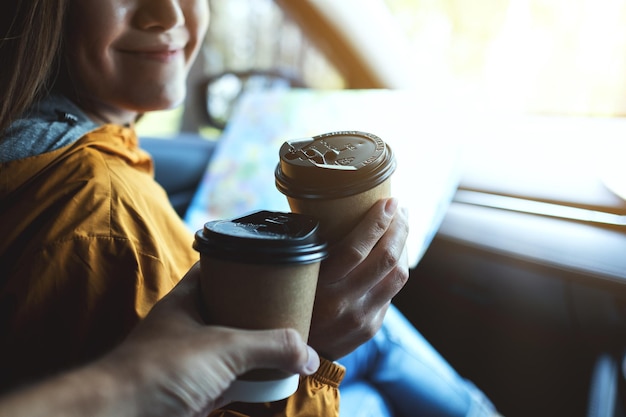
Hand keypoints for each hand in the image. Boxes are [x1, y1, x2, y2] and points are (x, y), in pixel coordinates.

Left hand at [0, 264, 319, 416]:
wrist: (120, 416)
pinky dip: (254, 384)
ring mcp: (193, 359)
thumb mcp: (224, 348)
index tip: (274, 262)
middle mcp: (191, 325)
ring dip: (261, 351)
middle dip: (262, 312)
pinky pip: (233, 383)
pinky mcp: (196, 391)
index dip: (245, 262)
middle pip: (233, 309)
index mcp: (189, 299)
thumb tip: (309, 355)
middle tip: (293, 307)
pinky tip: (275, 384)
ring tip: (293, 345)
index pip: (219, 268)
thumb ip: (271, 347)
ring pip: (234, 348)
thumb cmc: (158, 370)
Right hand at [308, 198, 409, 359]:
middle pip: (386, 259)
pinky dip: (397, 267)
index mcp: (320, 285)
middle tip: (400, 209)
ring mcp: (361, 317)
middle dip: (399, 228)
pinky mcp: (372, 326)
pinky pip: (392, 291)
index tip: (388, 201)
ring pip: (397, 274)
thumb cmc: (292, 302)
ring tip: (402, 225)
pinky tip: (396, 253)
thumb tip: (335, 209)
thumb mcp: (296, 277)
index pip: (356, 249)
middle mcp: (343, 302)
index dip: (377, 222)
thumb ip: (314, 252)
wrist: (295, 354)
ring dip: (404, 246)